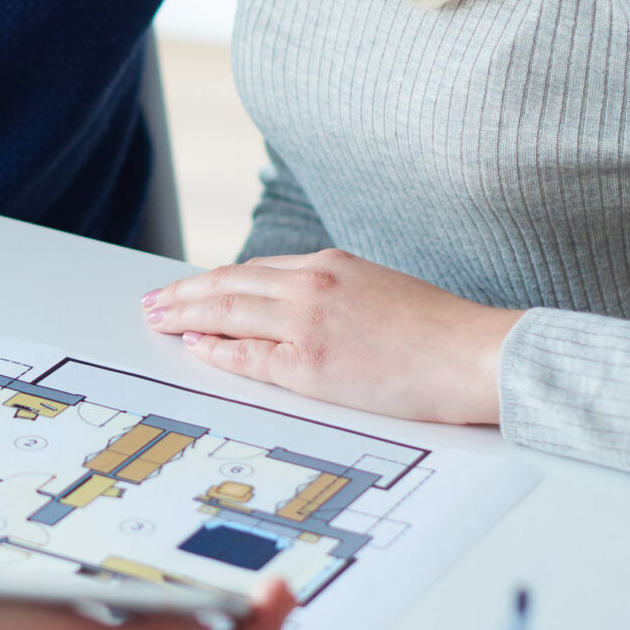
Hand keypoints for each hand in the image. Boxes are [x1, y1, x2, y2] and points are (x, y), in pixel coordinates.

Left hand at [141, 251, 519, 424]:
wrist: (476, 355)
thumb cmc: (440, 334)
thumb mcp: (381, 292)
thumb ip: (336, 294)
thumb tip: (295, 310)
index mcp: (331, 265)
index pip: (256, 271)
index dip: (216, 280)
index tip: (191, 288)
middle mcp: (313, 284)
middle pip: (229, 284)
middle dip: (185, 293)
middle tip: (153, 302)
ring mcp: (309, 322)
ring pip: (229, 311)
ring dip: (187, 314)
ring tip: (159, 319)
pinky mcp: (312, 364)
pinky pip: (248, 356)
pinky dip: (216, 349)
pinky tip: (196, 346)